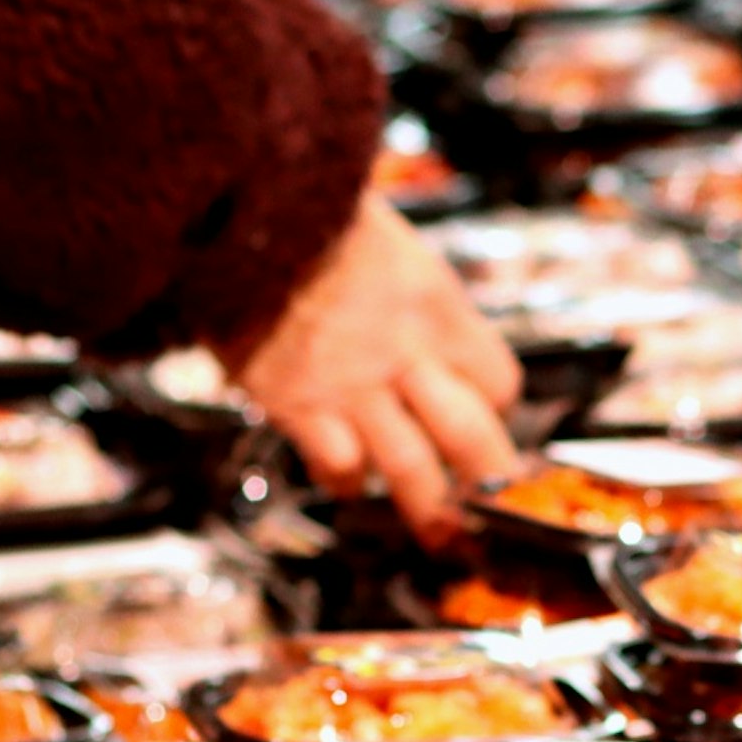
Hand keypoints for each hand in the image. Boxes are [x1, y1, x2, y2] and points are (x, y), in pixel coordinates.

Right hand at [227, 189, 521, 542]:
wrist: (242, 206)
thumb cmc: (315, 220)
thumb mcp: (396, 252)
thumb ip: (422, 309)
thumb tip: (440, 355)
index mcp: (440, 309)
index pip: (499, 384)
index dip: (495, 410)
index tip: (482, 420)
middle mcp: (408, 353)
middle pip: (475, 440)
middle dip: (488, 487)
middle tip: (492, 517)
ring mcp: (355, 385)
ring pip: (414, 472)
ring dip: (430, 512)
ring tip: (440, 536)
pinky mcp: (299, 404)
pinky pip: (341, 468)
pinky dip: (349, 482)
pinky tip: (347, 478)